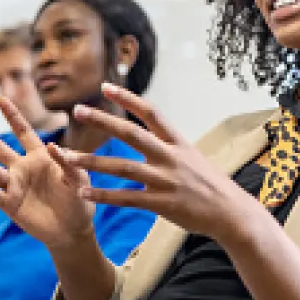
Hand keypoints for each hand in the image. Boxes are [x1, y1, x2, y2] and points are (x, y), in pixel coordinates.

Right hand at [0, 97, 94, 249]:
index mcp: (39, 156)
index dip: (11, 115)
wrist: (72, 231)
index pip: (22, 131)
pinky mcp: (10, 205)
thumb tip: (52, 146)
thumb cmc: (79, 201)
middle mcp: (22, 168)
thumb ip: (68, 162)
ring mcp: (14, 186)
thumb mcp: (79, 178)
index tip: (0, 98)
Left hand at [52, 84, 260, 241]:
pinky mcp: (161, 203)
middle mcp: (170, 156)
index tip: (105, 86)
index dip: (127, 98)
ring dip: (92, 161)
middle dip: (103, 121)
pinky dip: (103, 195)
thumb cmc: (211, 186)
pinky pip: (126, 198)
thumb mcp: (193, 158)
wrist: (232, 213)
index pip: (150, 112)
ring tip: (67, 157)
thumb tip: (155, 133)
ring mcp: (165, 179)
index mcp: (178, 142)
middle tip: (77, 110)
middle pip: (131, 134)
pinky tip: (83, 191)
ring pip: (122, 167)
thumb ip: (170, 146)